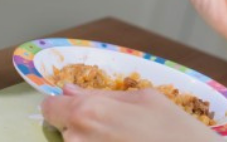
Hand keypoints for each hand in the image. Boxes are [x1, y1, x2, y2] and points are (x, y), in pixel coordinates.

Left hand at [40, 85, 217, 141]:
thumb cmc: (177, 132)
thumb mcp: (145, 99)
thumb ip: (104, 94)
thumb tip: (70, 90)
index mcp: (88, 112)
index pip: (50, 108)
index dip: (63, 105)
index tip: (78, 108)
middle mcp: (79, 140)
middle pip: (64, 130)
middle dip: (82, 127)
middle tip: (117, 129)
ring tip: (126, 141)